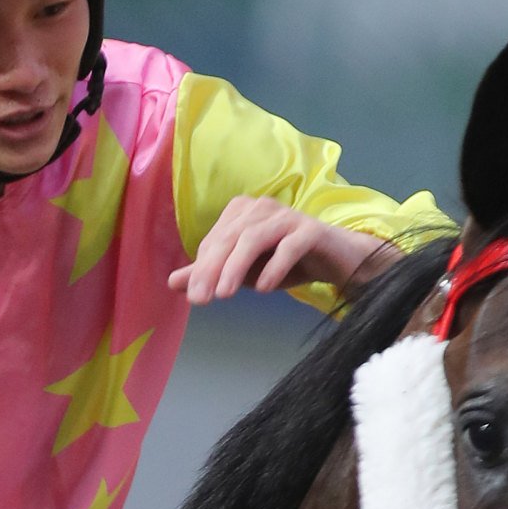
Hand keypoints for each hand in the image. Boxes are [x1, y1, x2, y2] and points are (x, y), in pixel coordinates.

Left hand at [169, 197, 393, 307]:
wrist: (335, 261)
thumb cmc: (285, 263)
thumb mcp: (243, 272)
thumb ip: (209, 274)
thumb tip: (172, 282)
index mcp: (242, 213)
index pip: (215, 241)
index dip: (202, 268)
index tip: (194, 297)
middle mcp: (263, 208)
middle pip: (230, 238)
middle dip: (212, 269)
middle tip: (200, 300)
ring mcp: (288, 216)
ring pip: (255, 238)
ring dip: (237, 267)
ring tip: (225, 294)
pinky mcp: (312, 230)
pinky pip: (290, 245)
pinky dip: (275, 266)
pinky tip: (265, 289)